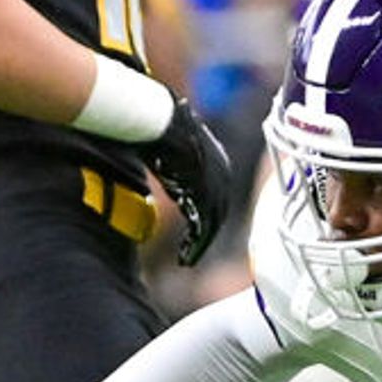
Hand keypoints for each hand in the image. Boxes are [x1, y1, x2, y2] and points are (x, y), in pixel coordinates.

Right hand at [143, 102, 241, 266]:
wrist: (159, 121)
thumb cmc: (159, 133)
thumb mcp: (171, 154)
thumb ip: (176, 169)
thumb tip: (166, 168)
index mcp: (217, 164)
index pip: (216, 199)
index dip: (205, 221)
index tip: (194, 237)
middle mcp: (222, 174)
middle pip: (218, 214)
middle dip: (204, 237)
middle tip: (191, 255)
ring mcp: (216, 183)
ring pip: (213, 223)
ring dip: (200, 245)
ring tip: (187, 260)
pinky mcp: (205, 191)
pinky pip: (205, 226)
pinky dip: (196, 244)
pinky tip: (186, 257)